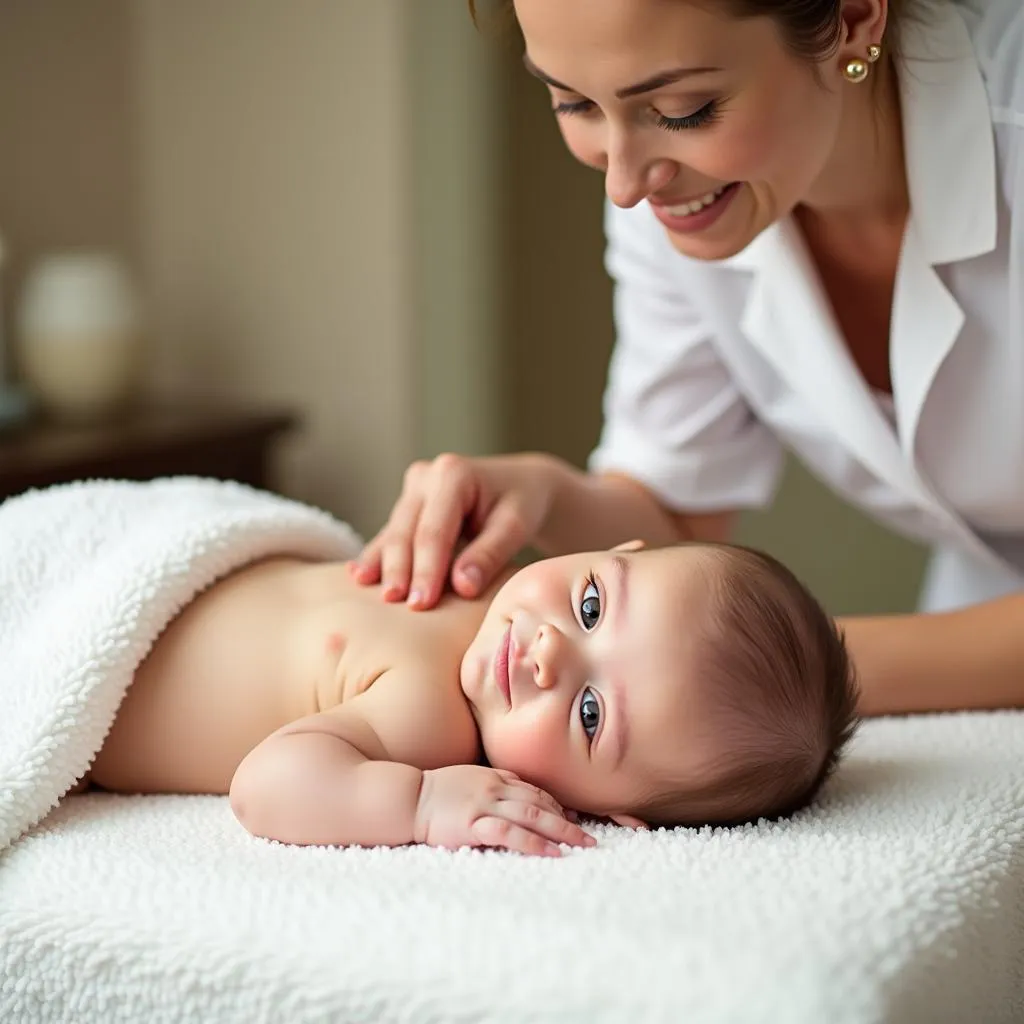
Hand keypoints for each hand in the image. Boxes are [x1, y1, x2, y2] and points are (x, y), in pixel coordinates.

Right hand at [351, 453, 557, 609]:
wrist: (520, 485)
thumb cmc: (523, 504)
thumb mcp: (516, 525)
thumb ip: (490, 553)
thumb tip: (462, 587)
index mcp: (453, 473)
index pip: (435, 530)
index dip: (427, 569)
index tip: (422, 603)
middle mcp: (426, 476)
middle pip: (407, 531)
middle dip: (401, 570)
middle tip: (398, 606)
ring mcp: (413, 489)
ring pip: (393, 533)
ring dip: (385, 567)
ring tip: (376, 598)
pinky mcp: (407, 505)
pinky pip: (390, 534)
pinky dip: (378, 557)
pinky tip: (359, 577)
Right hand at [413, 764, 594, 857]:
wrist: (409, 797)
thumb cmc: (438, 791)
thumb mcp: (471, 777)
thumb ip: (496, 781)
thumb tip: (520, 789)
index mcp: (495, 778)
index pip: (535, 791)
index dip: (557, 805)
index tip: (575, 819)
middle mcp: (496, 789)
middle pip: (540, 803)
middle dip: (568, 820)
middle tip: (590, 837)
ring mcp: (485, 805)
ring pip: (531, 815)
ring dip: (560, 830)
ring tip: (581, 844)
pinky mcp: (474, 824)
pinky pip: (510, 833)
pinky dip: (533, 842)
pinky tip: (551, 852)